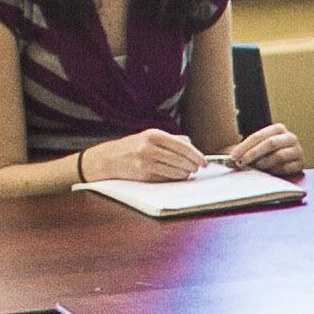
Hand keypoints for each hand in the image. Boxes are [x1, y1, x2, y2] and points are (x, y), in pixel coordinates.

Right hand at [72, 130, 202, 183]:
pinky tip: (176, 176)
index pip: (183, 147)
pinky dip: (174, 178)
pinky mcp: (143, 174)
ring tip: (187, 173)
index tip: (205, 162)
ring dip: (185, 174)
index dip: (197, 156)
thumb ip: (171, 139)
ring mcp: (145, 161)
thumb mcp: (149, 137)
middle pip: (181, 160)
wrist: (108, 158)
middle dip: (193, 166)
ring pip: (175, 171)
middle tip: (198, 169)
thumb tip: (191, 144)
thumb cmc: (132, 147)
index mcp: (154, 134)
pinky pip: (166, 178)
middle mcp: (150, 147)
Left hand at [222, 123, 304, 176]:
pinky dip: (276, 170)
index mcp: (278, 129)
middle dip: (253, 154)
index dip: (244, 146)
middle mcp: (290, 137)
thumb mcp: (257, 149)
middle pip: (270, 143)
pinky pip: (287, 167)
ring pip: (279, 155)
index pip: (258, 136)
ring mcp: (297, 150)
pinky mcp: (300, 163)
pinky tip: (270, 172)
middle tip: (241, 163)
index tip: (233, 156)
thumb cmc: (268, 155)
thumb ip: (243, 153)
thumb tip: (228, 162)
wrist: (289, 162)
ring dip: (264, 163)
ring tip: (257, 167)